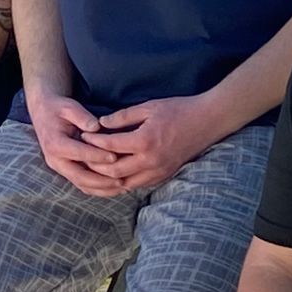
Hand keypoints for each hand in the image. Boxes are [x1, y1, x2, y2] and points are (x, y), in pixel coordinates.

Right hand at [26, 92, 125, 196]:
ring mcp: (60, 168)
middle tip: (122, 180)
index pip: (79, 153)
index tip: (115, 157)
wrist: (43, 114)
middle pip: (80, 177)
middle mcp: (55, 160)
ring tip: (123, 187)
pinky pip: (82, 185)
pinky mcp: (65, 171)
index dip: (97, 156)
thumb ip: (81, 116)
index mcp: (55, 144)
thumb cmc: (58, 109)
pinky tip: (114, 188)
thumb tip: (96, 126)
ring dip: (102, 189)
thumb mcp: (69, 107)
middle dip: (102, 181)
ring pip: (82, 185)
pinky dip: (98, 189)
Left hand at [84, 95, 222, 191]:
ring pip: (125, 183)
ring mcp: (159, 171)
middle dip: (94, 163)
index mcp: (145, 141)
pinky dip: (123, 181)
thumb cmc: (179, 110)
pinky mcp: (164, 175)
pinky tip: (114, 173)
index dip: (93, 141)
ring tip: (94, 167)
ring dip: (108, 177)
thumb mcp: (148, 107)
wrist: (208, 121)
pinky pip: (138, 184)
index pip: (109, 146)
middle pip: (113, 171)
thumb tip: (101, 123)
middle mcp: (151, 161)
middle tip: (83, 154)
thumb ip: (123, 117)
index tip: (82, 135)